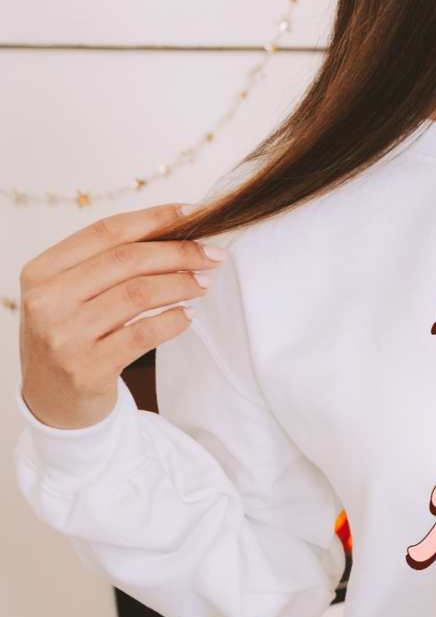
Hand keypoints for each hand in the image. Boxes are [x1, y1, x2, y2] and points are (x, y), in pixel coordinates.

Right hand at [18, 204, 221, 428]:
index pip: (107, 232)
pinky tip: (189, 316)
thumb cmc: (71, 339)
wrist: (53, 404)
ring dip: (181, 284)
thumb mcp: (71, 296)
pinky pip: (143, 334)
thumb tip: (173, 231)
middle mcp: (47, 300)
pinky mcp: (88, 367)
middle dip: (179, 252)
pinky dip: (174, 321)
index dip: (155, 218)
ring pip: (139, 294)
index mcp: (41, 271)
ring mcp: (65, 335)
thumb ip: (106, 266)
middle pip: (127, 259)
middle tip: (212, 255)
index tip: (194, 213)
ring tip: (203, 283)